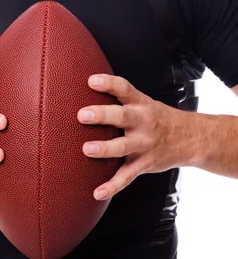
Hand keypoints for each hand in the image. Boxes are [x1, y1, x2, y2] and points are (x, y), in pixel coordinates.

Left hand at [77, 73, 187, 200]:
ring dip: (105, 148)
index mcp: (141, 103)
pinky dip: (112, 186)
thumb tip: (87, 87)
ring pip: (123, 146)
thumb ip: (120, 97)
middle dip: (103, 115)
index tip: (91, 80)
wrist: (190, 138)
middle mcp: (143, 122)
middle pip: (123, 116)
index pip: (124, 89)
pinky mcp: (144, 164)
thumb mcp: (143, 101)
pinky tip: (98, 192)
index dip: (108, 84)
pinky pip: (127, 176)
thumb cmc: (157, 117)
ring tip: (87, 149)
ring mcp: (144, 144)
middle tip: (82, 115)